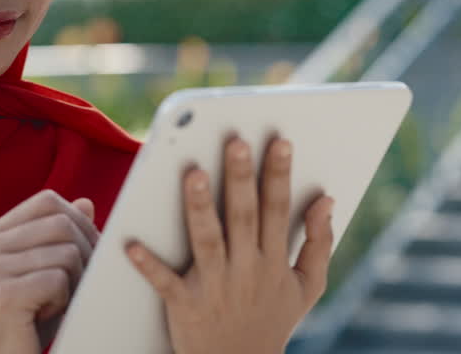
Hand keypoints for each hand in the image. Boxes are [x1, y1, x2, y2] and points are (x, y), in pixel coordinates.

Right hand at [0, 189, 98, 353]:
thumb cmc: (21, 321)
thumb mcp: (39, 273)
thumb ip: (57, 238)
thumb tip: (85, 203)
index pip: (46, 202)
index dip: (78, 221)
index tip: (89, 248)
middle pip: (61, 224)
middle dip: (86, 251)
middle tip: (83, 281)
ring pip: (66, 252)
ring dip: (75, 281)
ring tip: (57, 302)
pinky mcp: (2, 296)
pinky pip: (58, 280)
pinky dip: (63, 301)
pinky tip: (45, 315)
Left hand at [125, 136, 334, 353]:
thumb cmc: (272, 320)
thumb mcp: (308, 287)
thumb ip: (320, 242)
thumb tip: (327, 199)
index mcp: (274, 261)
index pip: (278, 209)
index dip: (279, 174)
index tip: (280, 141)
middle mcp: (246, 270)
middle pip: (243, 217)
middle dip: (240, 179)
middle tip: (235, 142)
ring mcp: (215, 288)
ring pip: (207, 242)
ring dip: (200, 208)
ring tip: (194, 174)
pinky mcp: (186, 306)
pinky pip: (166, 283)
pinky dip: (150, 266)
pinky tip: (133, 244)